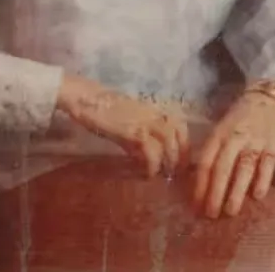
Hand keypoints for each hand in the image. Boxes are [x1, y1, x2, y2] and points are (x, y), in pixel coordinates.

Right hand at [57, 73, 188, 176]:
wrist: (88, 99)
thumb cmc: (105, 110)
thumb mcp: (129, 121)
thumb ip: (140, 136)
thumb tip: (145, 157)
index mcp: (154, 109)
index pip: (180, 124)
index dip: (185, 143)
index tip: (183, 160)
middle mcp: (154, 113)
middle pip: (179, 133)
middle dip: (182, 155)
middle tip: (177, 173)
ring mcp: (144, 121)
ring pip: (169, 141)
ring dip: (170, 160)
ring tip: (165, 175)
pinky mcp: (133, 131)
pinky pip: (150, 151)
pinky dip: (152, 165)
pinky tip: (148, 174)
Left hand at [193, 92, 274, 218]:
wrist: (267, 99)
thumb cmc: (238, 120)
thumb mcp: (220, 129)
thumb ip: (212, 152)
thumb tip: (198, 184)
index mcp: (219, 134)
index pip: (206, 161)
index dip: (199, 185)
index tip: (195, 206)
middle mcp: (235, 138)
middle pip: (223, 167)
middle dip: (215, 193)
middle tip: (211, 214)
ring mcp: (255, 141)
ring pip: (244, 168)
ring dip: (236, 191)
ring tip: (230, 211)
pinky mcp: (274, 145)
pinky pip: (268, 165)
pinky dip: (262, 181)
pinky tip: (257, 197)